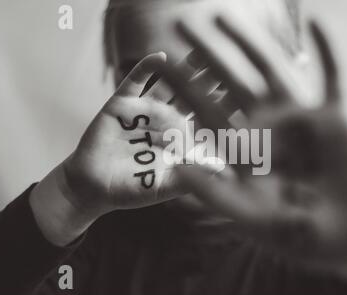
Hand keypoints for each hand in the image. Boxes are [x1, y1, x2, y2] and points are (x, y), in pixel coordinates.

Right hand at [30, 52, 220, 245]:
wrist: (94, 187)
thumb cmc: (132, 188)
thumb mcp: (165, 184)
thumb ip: (192, 176)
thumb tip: (225, 170)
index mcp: (180, 137)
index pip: (207, 118)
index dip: (226, 106)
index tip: (251, 95)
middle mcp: (166, 118)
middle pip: (193, 95)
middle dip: (212, 81)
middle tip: (233, 65)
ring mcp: (144, 108)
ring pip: (169, 83)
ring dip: (185, 69)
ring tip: (203, 53)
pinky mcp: (121, 104)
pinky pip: (134, 82)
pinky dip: (146, 69)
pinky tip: (161, 57)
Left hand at [158, 17, 346, 292]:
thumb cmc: (304, 237)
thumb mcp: (256, 218)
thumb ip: (216, 194)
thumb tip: (177, 168)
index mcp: (246, 153)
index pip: (207, 114)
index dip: (183, 89)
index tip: (159, 63)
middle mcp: (268, 130)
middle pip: (231, 84)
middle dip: (207, 55)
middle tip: (179, 23)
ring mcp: (301, 120)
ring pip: (271, 71)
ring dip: (248, 42)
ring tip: (222, 14)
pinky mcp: (335, 117)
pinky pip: (332, 77)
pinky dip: (326, 51)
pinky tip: (315, 22)